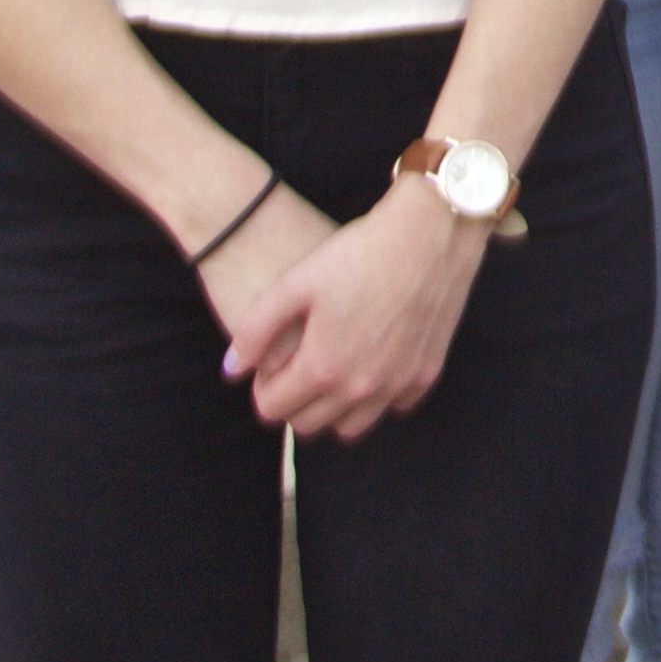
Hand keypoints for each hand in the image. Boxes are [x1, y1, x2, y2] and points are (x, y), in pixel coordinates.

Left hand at [215, 176, 491, 440]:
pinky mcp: (426, 374)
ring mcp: (397, 385)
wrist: (430, 234)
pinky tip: (370, 362)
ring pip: (350, 427)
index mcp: (322, 368)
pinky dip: (376, 397)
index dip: (262, 387)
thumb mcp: (295, 284)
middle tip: (295, 365)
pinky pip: (392, 407)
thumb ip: (254, 331)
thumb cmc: (358, 253)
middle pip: (307, 425)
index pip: (272, 409)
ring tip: (331, 369)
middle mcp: (361, 389)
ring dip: (332, 408)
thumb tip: (230, 370)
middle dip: (293, 401)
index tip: (268, 363)